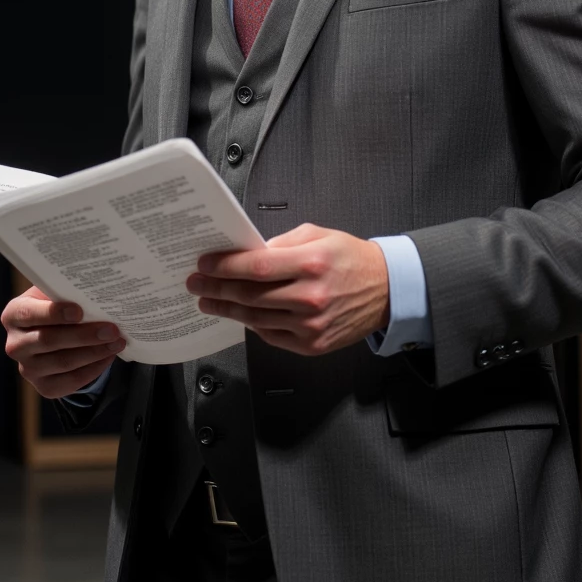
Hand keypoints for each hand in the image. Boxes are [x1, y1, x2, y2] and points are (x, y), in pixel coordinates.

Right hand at [1, 285, 125, 398]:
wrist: (53, 334)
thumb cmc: (56, 307)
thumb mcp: (54, 294)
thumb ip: (66, 291)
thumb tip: (95, 289)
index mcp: (14, 315)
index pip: (29, 314)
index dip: (53, 313)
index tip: (79, 311)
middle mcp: (15, 344)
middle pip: (48, 340)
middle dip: (83, 335)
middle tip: (111, 329)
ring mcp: (28, 369)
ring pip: (63, 362)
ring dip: (94, 352)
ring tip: (117, 342)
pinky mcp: (44, 387)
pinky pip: (71, 380)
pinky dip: (94, 368)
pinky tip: (109, 355)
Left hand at [185, 223, 389, 356]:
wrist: (386, 290)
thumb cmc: (351, 259)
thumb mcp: (319, 236)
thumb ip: (282, 244)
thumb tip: (247, 253)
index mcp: (312, 263)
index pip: (256, 266)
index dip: (225, 266)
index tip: (205, 264)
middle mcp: (310, 296)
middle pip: (250, 295)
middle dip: (216, 288)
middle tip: (195, 283)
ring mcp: (311, 325)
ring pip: (255, 318)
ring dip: (227, 309)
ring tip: (208, 301)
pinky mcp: (312, 345)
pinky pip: (271, 335)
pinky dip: (251, 324)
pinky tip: (239, 314)